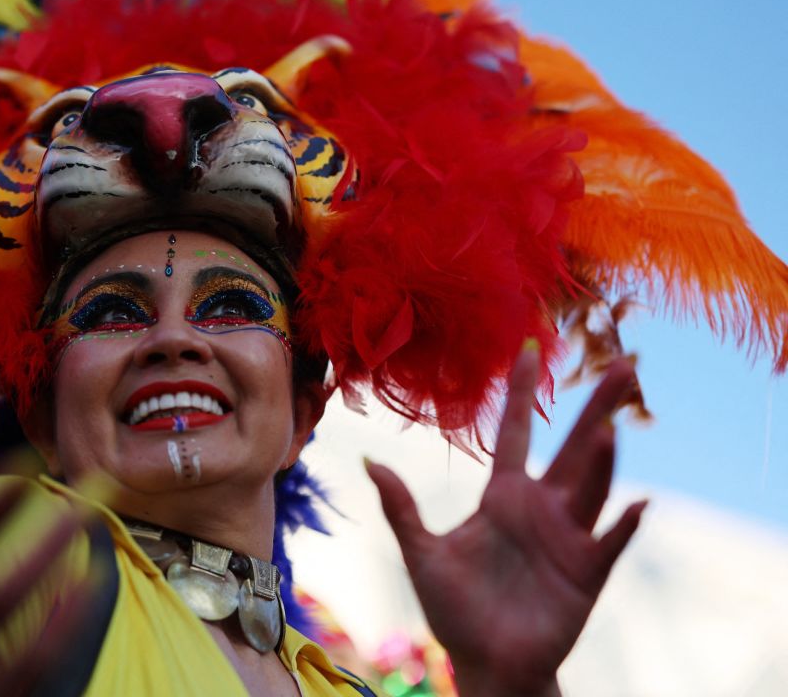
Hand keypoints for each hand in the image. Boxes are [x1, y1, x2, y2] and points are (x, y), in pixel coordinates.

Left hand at [365, 345, 646, 696]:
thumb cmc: (454, 610)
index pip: (517, 433)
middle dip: (598, 406)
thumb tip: (369, 461)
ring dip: (604, 460)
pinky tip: (641, 505)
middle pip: (574, 447)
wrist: (486, 662)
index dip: (523, 392)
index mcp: (503, 498)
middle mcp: (542, 510)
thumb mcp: (422, 554)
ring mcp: (568, 539)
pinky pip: (610, 544)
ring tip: (610, 428)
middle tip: (625, 364)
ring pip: (593, 487)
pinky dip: (625, 525)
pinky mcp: (586, 573)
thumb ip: (401, 508)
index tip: (530, 348)